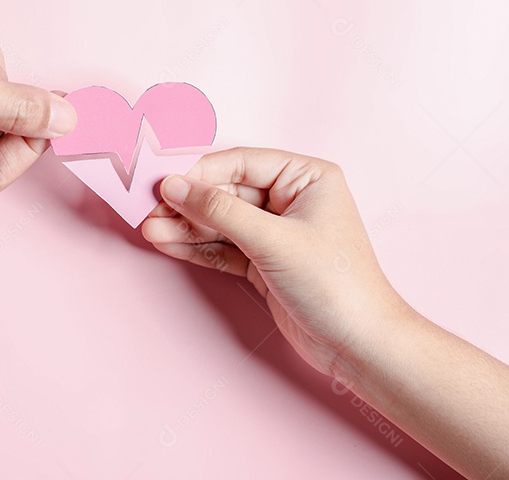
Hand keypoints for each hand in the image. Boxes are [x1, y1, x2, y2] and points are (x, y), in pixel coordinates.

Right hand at [141, 147, 410, 377]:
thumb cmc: (335, 285)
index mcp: (307, 177)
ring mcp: (276, 232)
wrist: (358, 346)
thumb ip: (219, 211)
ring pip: (220, 221)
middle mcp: (291, 199)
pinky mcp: (264, 262)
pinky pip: (223, 246)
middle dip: (188, 205)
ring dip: (185, 228)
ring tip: (150, 232)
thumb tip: (174, 186)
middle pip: (226, 192)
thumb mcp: (272, 241)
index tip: (163, 185)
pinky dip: (197, 247)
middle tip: (150, 213)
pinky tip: (168, 244)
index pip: (241, 163)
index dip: (199, 173)